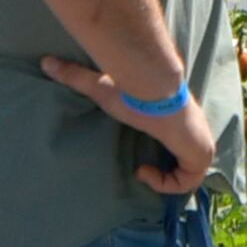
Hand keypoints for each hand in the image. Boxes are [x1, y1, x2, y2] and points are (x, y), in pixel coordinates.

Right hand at [45, 59, 220, 192]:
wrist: (156, 90)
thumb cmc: (134, 90)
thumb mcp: (100, 88)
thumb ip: (76, 77)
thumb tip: (45, 62)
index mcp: (177, 118)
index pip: (178, 143)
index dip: (163, 156)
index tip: (139, 160)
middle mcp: (193, 131)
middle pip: (187, 162)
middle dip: (167, 172)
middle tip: (142, 171)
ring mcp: (200, 144)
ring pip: (188, 175)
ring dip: (164, 180)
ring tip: (142, 171)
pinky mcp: (201, 155)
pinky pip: (186, 182)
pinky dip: (165, 184)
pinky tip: (144, 171)